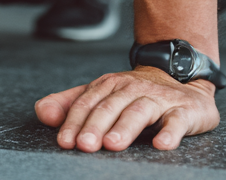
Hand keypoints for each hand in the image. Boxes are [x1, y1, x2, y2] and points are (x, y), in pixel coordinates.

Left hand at [35, 66, 218, 151]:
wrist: (183, 80)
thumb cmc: (136, 94)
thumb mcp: (102, 96)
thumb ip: (71, 104)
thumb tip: (42, 112)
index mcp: (109, 85)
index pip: (87, 103)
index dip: (74, 122)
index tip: (65, 141)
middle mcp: (132, 88)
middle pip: (110, 107)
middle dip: (96, 126)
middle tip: (85, 146)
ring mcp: (158, 98)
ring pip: (139, 111)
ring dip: (125, 127)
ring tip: (113, 144)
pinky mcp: (183, 110)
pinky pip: (177, 121)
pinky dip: (170, 132)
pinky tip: (161, 144)